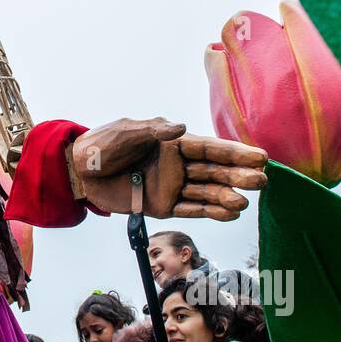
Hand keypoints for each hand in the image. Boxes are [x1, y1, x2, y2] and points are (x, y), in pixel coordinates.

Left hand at [70, 118, 267, 220]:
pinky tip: (230, 214)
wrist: (78, 171)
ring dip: (226, 197)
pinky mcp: (162, 205)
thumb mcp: (126, 133)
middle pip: (214, 171)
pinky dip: (210, 212)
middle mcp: (177, 164)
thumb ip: (154, 132)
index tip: (260, 157)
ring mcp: (171, 185)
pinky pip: (190, 209)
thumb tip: (181, 127)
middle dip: (238, 175)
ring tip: (245, 203)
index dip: (234, 153)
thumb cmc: (101, 146)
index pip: (209, 148)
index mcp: (172, 143)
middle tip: (262, 181)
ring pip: (206, 192)